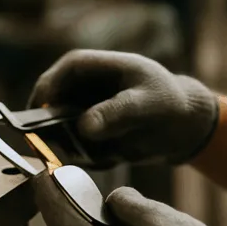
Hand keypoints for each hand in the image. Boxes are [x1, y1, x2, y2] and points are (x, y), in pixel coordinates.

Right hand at [29, 50, 219, 165]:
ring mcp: (79, 113)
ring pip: (57, 131)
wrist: (184, 126)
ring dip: (71, 147)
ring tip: (106, 153)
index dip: (47, 92)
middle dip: (50, 127)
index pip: (61, 73)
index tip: (43, 116)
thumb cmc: (168, 102)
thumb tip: (84, 127)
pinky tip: (114, 157)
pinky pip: (73, 150)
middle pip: (49, 104)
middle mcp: (80, 89)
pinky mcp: (85, 137)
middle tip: (60, 148)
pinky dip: (87, 158)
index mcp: (94, 67)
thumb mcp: (147, 104)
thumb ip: (117, 112)